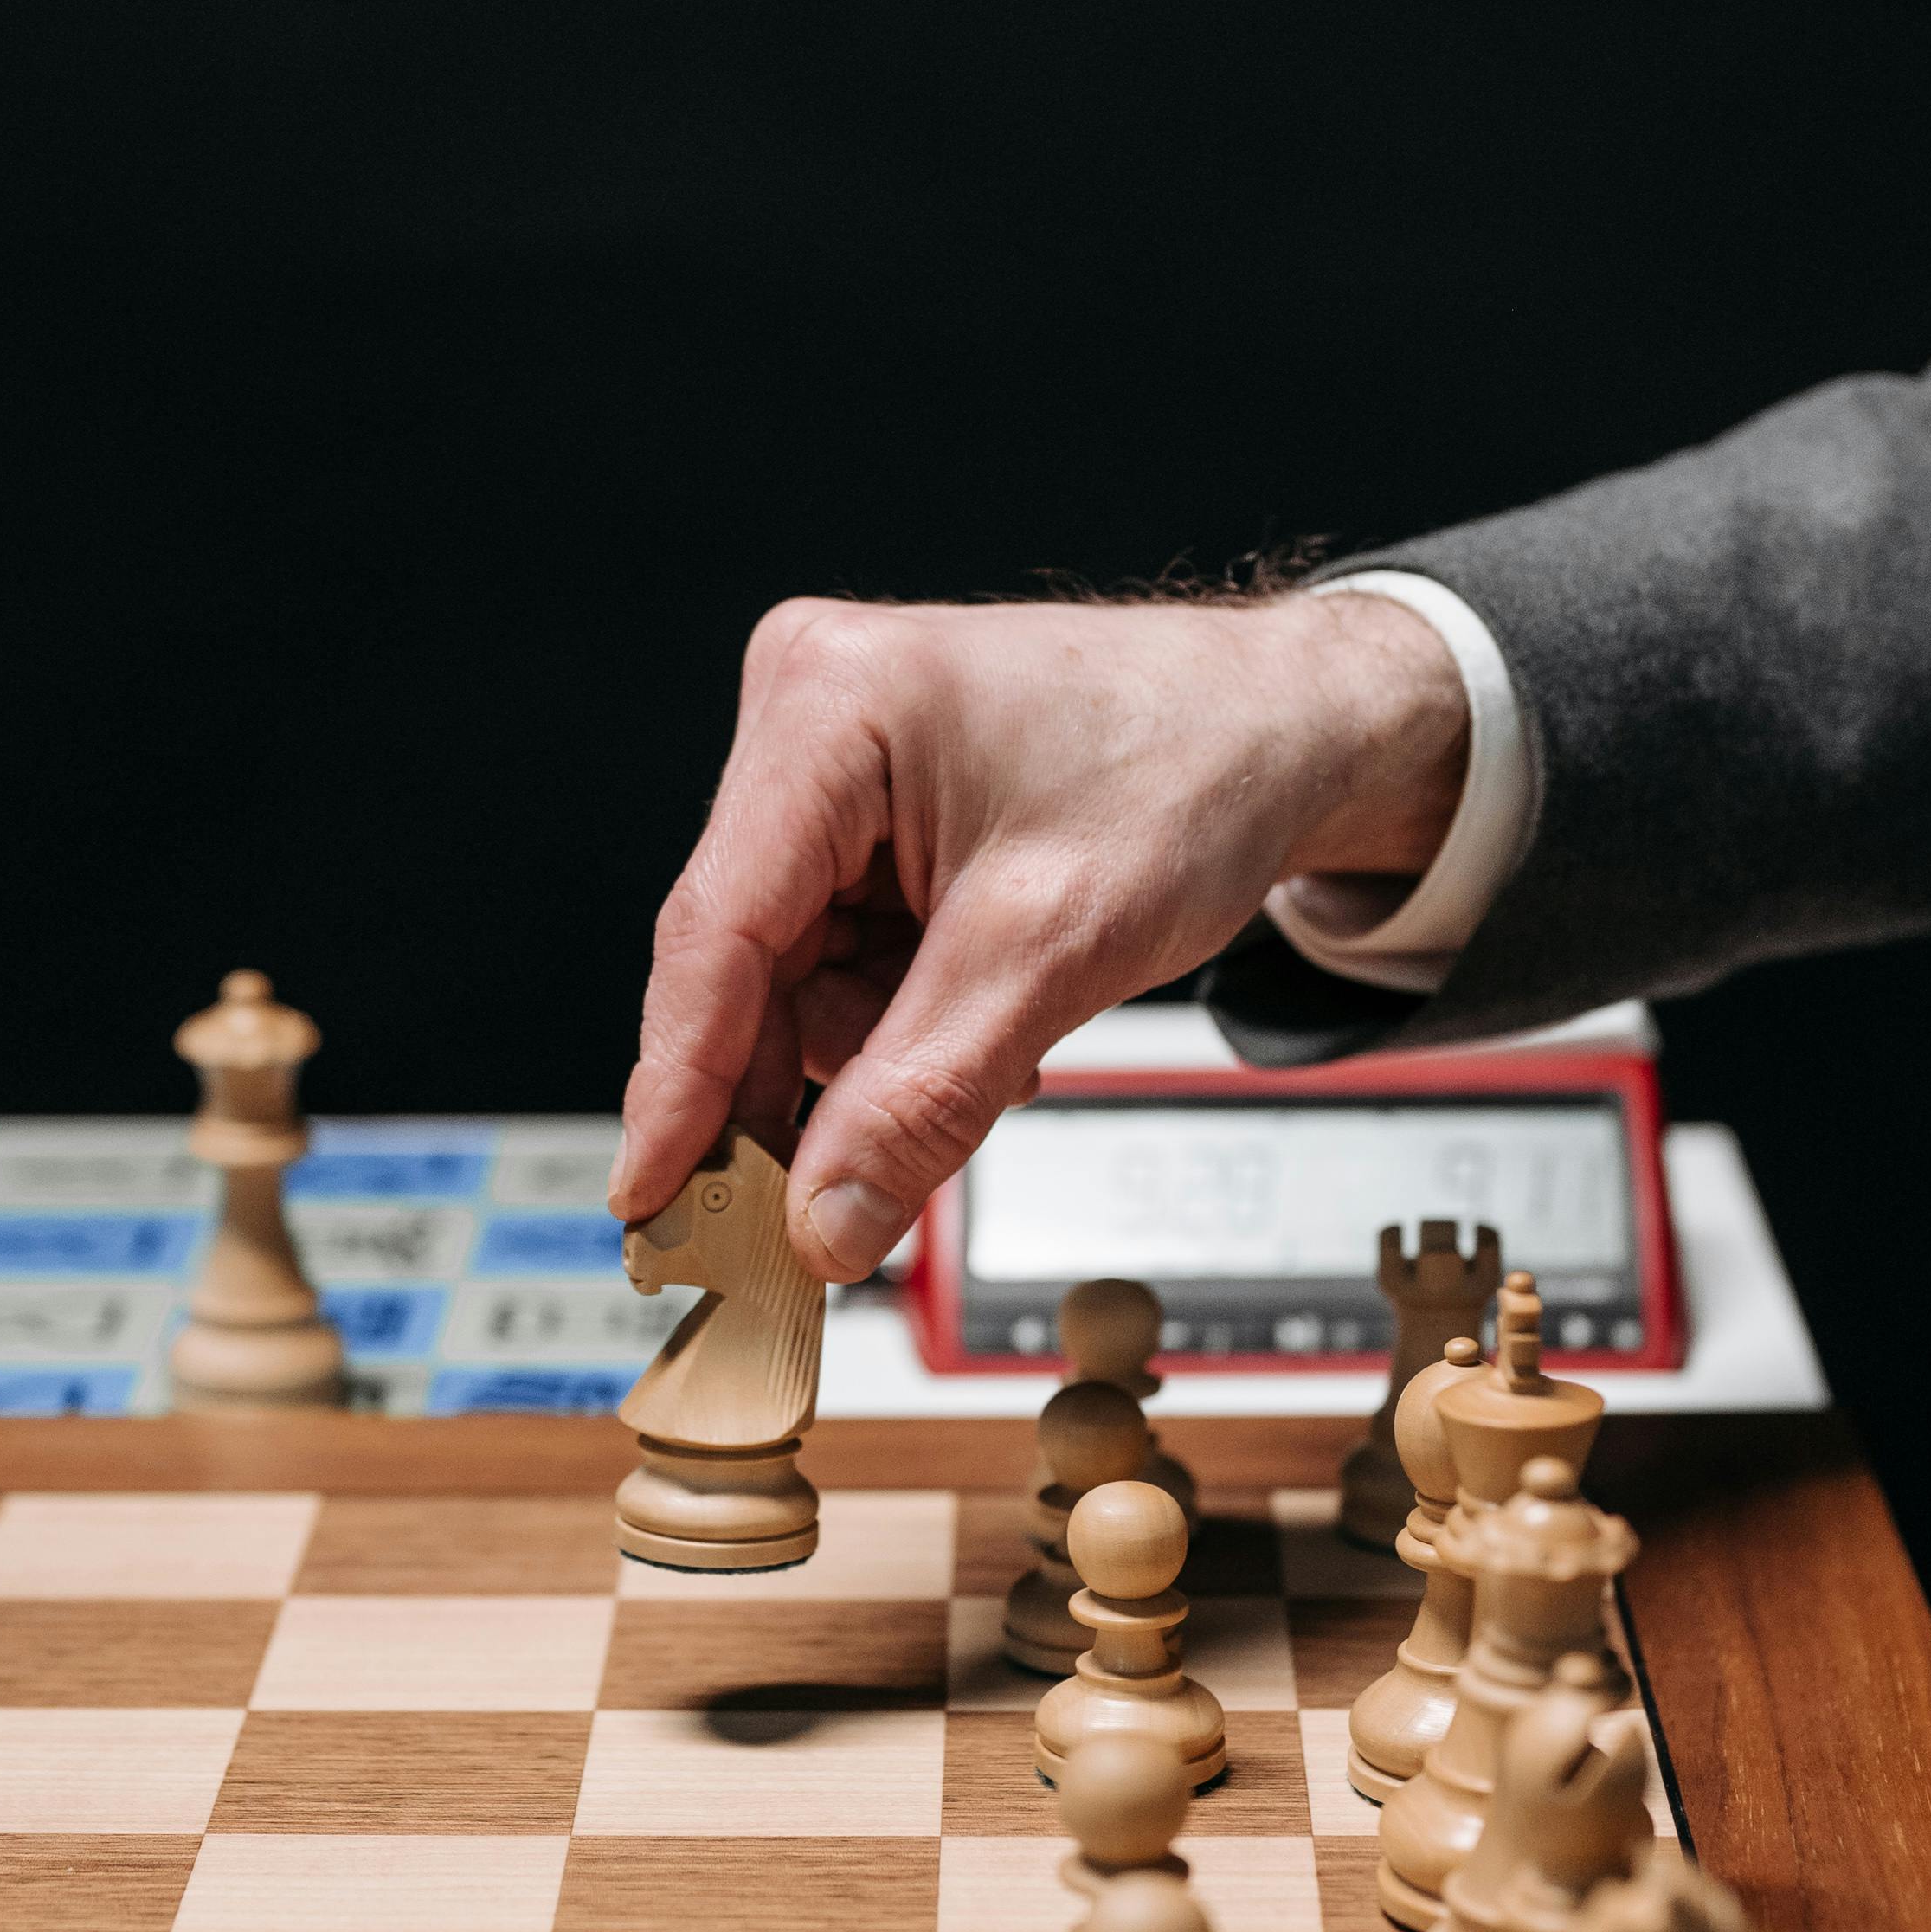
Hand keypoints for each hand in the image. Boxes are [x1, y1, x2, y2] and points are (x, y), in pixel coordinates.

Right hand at [608, 591, 1469, 1279]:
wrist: (1284, 728)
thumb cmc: (1195, 769)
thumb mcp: (1058, 952)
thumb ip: (925, 1098)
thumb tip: (821, 1225)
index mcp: (828, 705)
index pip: (717, 928)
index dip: (678, 1084)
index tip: (646, 1205)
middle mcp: (805, 715)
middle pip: (745, 959)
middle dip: (800, 1084)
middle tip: (804, 1226)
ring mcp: (826, 762)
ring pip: (792, 975)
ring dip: (875, 1051)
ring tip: (996, 1044)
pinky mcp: (858, 810)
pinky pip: (838, 956)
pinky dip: (902, 1018)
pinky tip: (984, 1015)